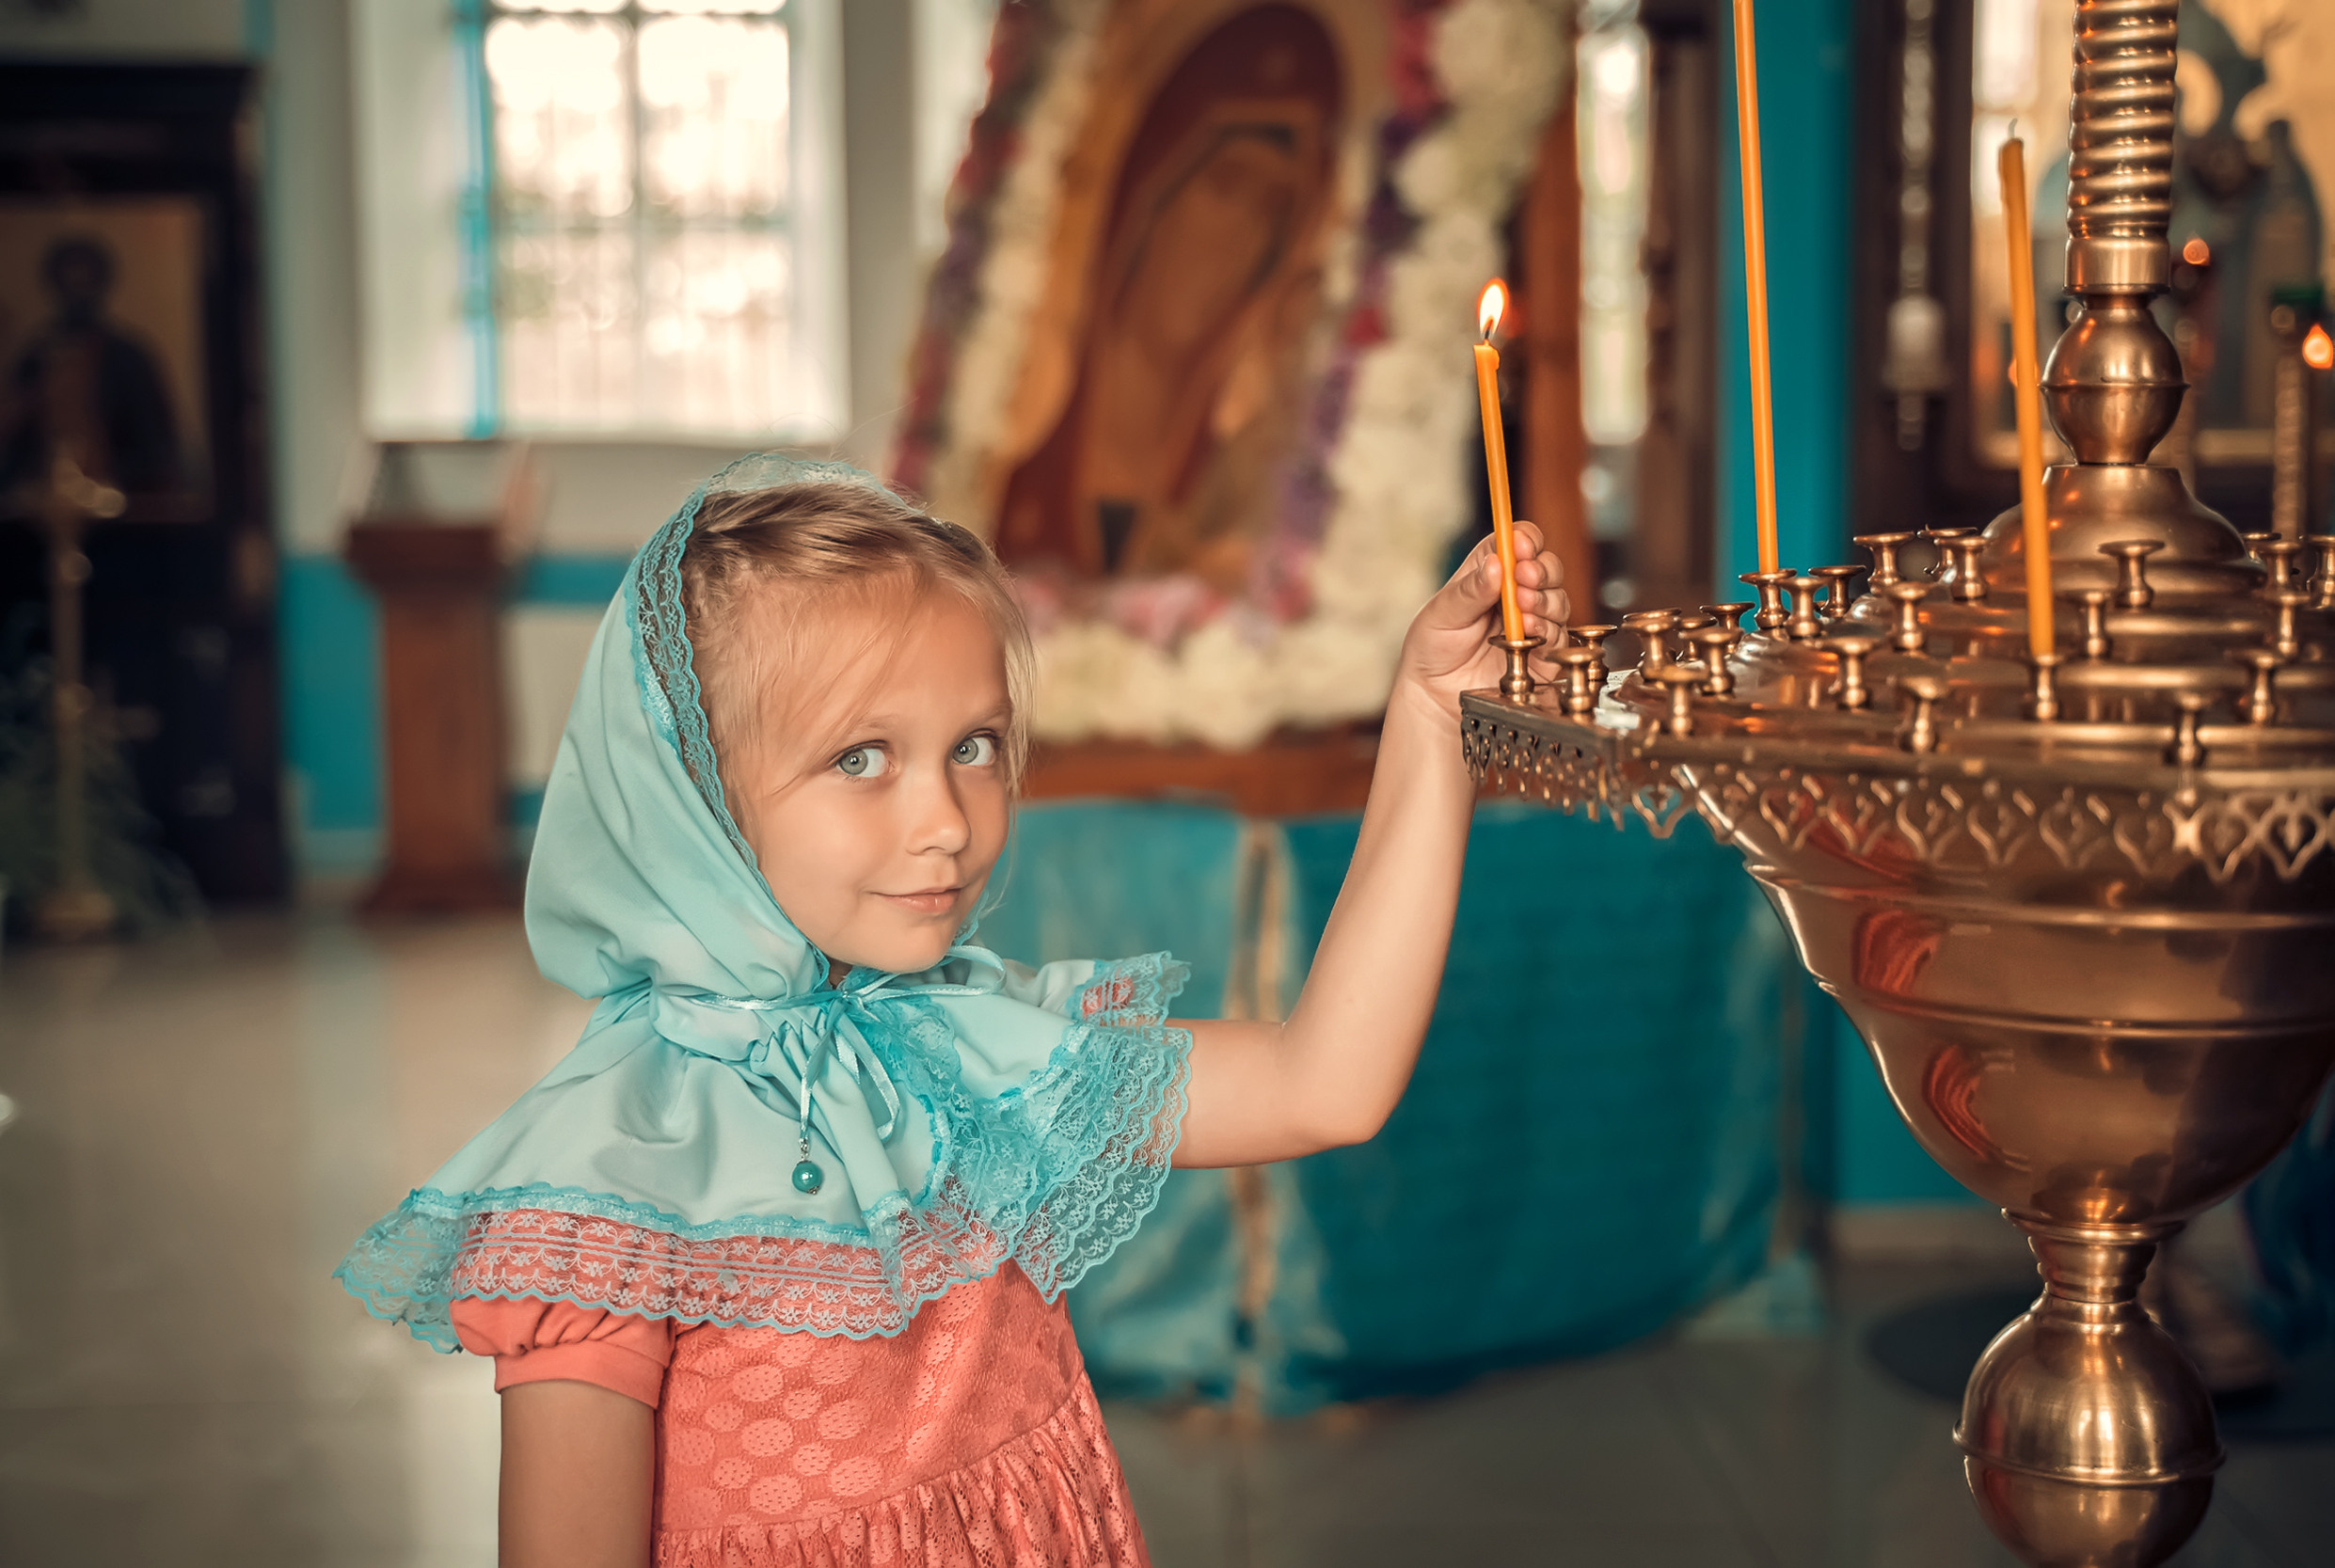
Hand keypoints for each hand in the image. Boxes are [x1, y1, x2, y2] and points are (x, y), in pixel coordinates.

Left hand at [1393, 521, 1567, 726]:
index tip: (1520, 548)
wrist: (1435, 697)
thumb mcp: (1441, 614)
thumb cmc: (1432, 650)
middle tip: (1524, 580)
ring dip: (1545, 601)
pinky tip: (1529, 632)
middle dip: (1540, 571)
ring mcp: (1531, 621)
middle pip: (1545, 567)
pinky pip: (1559, 634)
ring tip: (1523, 612)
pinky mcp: (1542, 651)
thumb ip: (1469, 591)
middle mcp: (1514, 593)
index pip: (1516, 542)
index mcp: (1487, 572)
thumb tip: (1495, 564)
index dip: (1524, 540)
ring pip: (1558, 598)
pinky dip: (1549, 630)